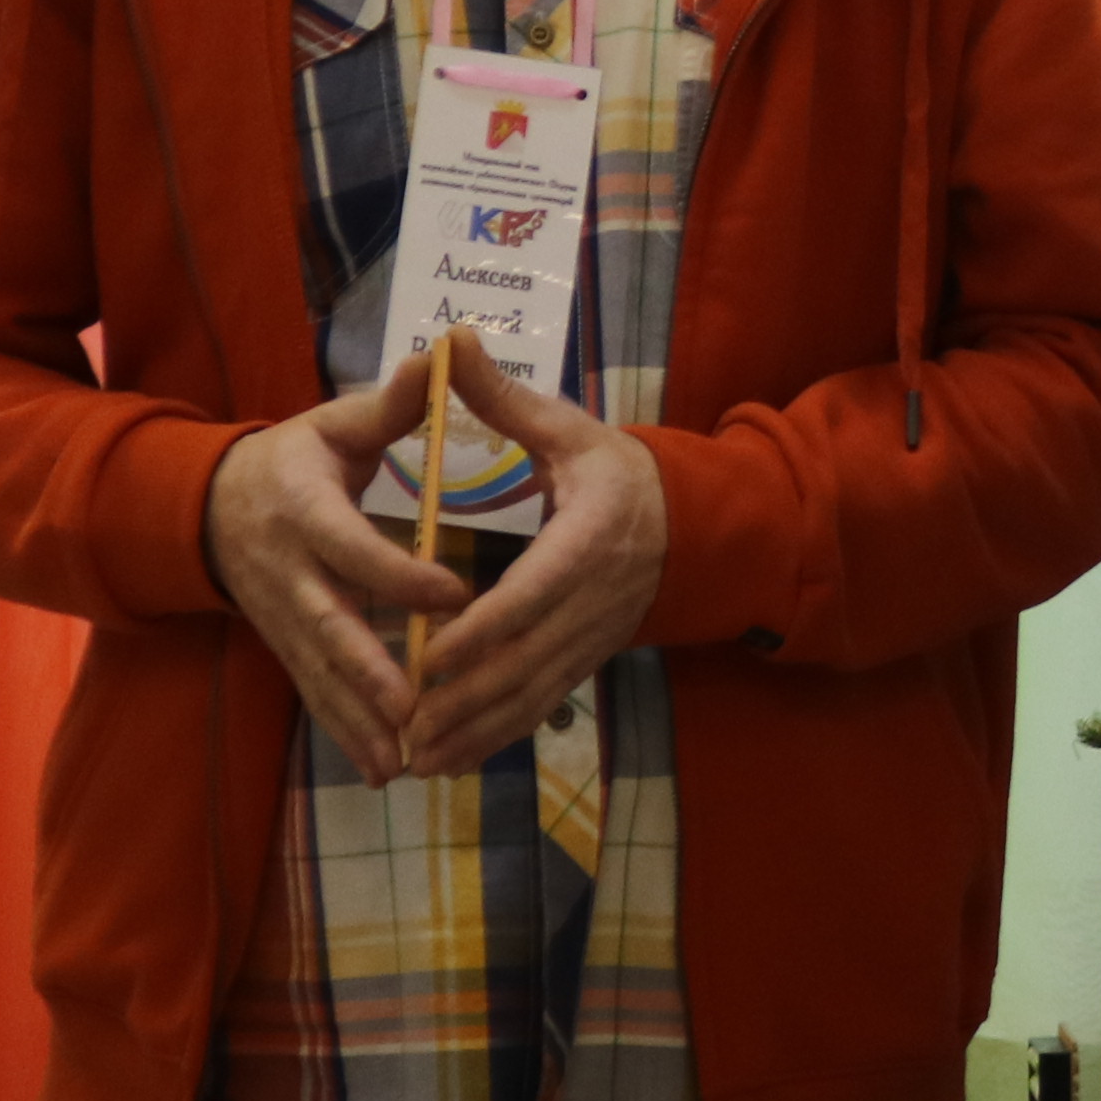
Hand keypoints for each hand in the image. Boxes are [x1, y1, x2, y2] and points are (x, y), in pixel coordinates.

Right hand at [203, 357, 471, 783]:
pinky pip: (313, 689)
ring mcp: (278, 614)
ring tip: (402, 756)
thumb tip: (434, 357)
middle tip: (416, 705)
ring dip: (357, 716)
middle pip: (326, 624)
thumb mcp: (333, 425)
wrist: (210, 504)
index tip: (456, 592)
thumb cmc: (295, 459)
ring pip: (318, 670)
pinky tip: (381, 767)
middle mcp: (285, 569)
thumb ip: (385, 406)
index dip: (398, 572)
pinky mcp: (280, 643)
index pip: (351, 545)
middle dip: (368, 668)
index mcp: (302, 508)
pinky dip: (343, 728)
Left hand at [400, 348, 671, 776]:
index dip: (484, 629)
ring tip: (418, 754)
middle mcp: (595, 597)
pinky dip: (496, 736)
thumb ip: (503, 398)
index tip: (431, 655)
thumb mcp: (566, 429)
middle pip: (527, 657)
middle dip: (465, 698)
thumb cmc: (617, 469)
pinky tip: (451, 759)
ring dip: (475, 729)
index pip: (535, 591)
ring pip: (531, 693)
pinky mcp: (587, 660)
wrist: (695, 521)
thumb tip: (450, 341)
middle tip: (405, 722)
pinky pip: (540, 706)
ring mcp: (593, 636)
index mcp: (591, 536)